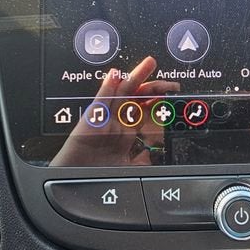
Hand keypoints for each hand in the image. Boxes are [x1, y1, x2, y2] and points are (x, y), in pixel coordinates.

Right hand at [50, 56, 179, 166]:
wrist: (75, 186)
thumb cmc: (96, 177)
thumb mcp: (127, 169)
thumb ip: (141, 160)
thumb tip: (154, 155)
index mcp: (126, 132)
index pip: (145, 109)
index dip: (159, 99)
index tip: (174, 93)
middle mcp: (117, 122)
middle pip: (138, 98)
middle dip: (154, 86)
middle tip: (170, 80)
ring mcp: (105, 120)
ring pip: (122, 94)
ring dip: (136, 77)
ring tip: (149, 63)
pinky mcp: (91, 122)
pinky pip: (100, 102)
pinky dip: (107, 88)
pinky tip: (114, 75)